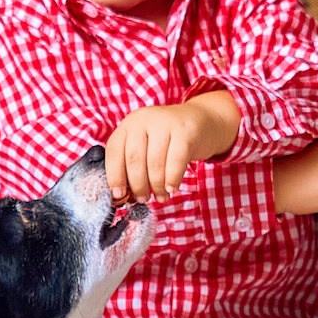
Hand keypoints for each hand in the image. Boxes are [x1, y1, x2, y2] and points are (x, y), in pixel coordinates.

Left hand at [106, 93, 239, 201]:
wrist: (203, 120)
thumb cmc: (170, 140)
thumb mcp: (147, 144)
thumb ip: (134, 164)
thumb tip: (124, 194)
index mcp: (129, 124)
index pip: (114, 151)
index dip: (114, 176)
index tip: (119, 195)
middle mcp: (144, 119)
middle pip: (134, 159)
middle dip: (138, 185)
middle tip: (143, 198)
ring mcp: (165, 123)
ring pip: (154, 162)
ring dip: (156, 185)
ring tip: (160, 196)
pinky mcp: (185, 131)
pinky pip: (176, 161)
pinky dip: (172, 178)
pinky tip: (172, 188)